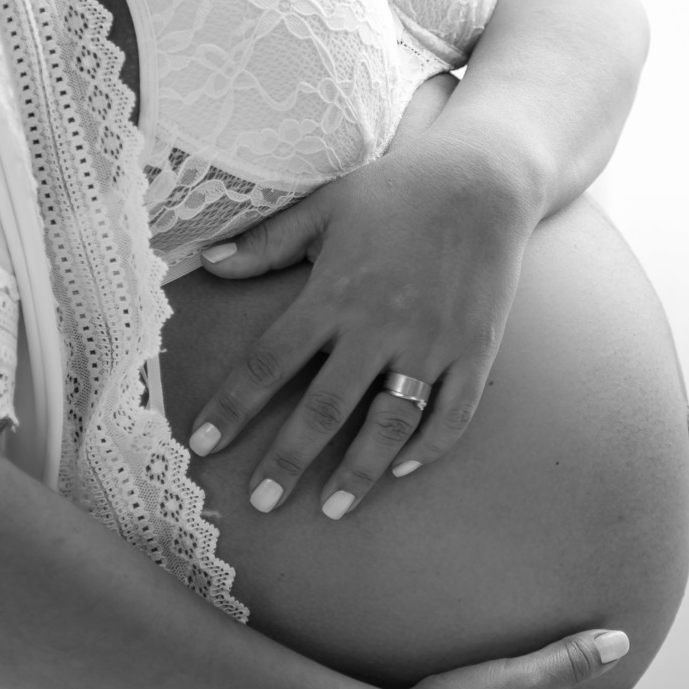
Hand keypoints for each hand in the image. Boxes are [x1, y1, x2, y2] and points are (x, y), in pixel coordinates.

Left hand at [188, 128, 533, 515]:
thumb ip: (266, 242)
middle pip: (325, 409)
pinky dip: (428, 447)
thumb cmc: (398, 189)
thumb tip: (207, 263)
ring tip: (334, 508)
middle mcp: (380, 326)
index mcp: (334, 293)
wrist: (484, 179)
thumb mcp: (326, 206)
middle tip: (263, 503)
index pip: (270, 361)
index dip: (234, 406)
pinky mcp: (474, 350)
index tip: (204, 442)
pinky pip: (452, 414)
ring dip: (359, 471)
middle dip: (289, 461)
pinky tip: (401, 470)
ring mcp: (431, 343)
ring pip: (389, 424)